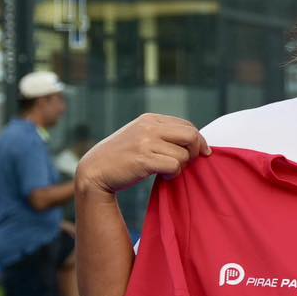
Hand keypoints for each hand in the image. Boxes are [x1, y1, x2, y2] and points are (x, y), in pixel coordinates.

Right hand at [75, 114, 207, 195]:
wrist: (95, 170)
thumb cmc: (122, 157)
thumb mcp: (140, 136)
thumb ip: (163, 134)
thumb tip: (196, 140)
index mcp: (149, 119)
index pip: (187, 125)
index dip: (198, 140)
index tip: (201, 152)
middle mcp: (148, 127)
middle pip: (191, 136)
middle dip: (196, 151)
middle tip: (188, 162)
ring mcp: (145, 142)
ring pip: (184, 155)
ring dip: (180, 167)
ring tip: (166, 170)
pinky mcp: (143, 160)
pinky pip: (174, 166)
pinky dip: (173, 174)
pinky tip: (163, 176)